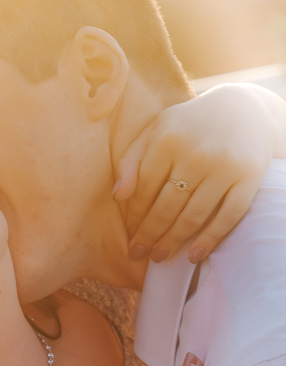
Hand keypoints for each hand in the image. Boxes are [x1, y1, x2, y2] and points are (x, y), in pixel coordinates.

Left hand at [113, 84, 280, 264]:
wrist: (243, 109)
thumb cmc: (189, 125)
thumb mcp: (156, 131)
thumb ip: (132, 160)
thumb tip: (117, 196)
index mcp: (168, 139)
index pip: (144, 188)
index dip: (134, 214)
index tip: (129, 233)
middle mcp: (196, 153)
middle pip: (166, 206)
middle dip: (148, 234)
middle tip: (137, 253)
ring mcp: (224, 167)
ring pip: (193, 215)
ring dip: (173, 241)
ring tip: (159, 256)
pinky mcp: (248, 178)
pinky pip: (227, 216)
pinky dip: (210, 239)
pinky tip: (194, 255)